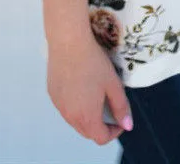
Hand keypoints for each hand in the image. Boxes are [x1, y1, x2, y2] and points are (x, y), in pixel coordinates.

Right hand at [46, 31, 132, 145]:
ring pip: (75, 120)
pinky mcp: (52, 93)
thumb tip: (127, 124)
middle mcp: (69, 116)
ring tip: (96, 96)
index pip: (101, 138)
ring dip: (87, 116)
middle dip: (101, 126)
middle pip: (87, 132)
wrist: (69, 42)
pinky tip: (81, 86)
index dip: (114, 132)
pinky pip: (65, 107)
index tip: (120, 119)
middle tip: (110, 109)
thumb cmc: (93, 62)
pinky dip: (75, 105)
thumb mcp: (113, 84)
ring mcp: (59, 105)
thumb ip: (121, 107)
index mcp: (87, 117)